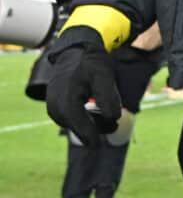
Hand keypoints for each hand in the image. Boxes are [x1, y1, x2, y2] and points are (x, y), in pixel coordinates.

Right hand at [45, 27, 120, 146]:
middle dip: (96, 129)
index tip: (98, 146)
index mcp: (66, 99)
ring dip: (92, 124)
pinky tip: (97, 112)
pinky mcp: (57, 108)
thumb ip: (108, 96)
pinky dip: (85, 118)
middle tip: (114, 126)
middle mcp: (56, 107)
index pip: (79, 124)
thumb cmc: (90, 63)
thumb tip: (114, 117)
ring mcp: (54, 109)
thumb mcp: (103, 74)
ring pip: (75, 124)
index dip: (90, 136)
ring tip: (108, 117)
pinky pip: (72, 119)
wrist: (74, 52)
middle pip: (78, 127)